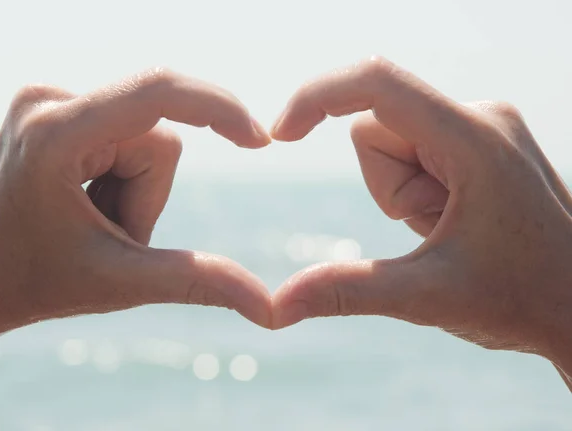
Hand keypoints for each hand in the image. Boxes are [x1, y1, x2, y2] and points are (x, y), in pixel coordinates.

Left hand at [0, 68, 271, 348]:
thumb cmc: (33, 282)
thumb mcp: (120, 283)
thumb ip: (197, 283)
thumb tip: (270, 308)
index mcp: (55, 134)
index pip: (157, 91)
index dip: (218, 108)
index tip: (260, 141)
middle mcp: (49, 100)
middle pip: (158, 136)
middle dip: (149, 196)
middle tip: (108, 233)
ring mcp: (51, 100)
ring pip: (149, 138)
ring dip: (138, 190)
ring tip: (95, 220)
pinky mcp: (60, 107)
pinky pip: (130, 133)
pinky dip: (125, 176)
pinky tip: (87, 200)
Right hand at [270, 57, 571, 382]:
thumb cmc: (524, 301)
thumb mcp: (428, 297)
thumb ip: (349, 292)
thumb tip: (278, 306)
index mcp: (473, 139)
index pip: (377, 83)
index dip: (317, 97)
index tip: (281, 136)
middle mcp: (479, 117)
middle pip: (378, 129)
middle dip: (386, 186)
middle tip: (433, 228)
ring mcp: (481, 128)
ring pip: (392, 142)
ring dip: (400, 191)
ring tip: (446, 227)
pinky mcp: (478, 142)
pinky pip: (415, 151)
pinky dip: (416, 189)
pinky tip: (453, 218)